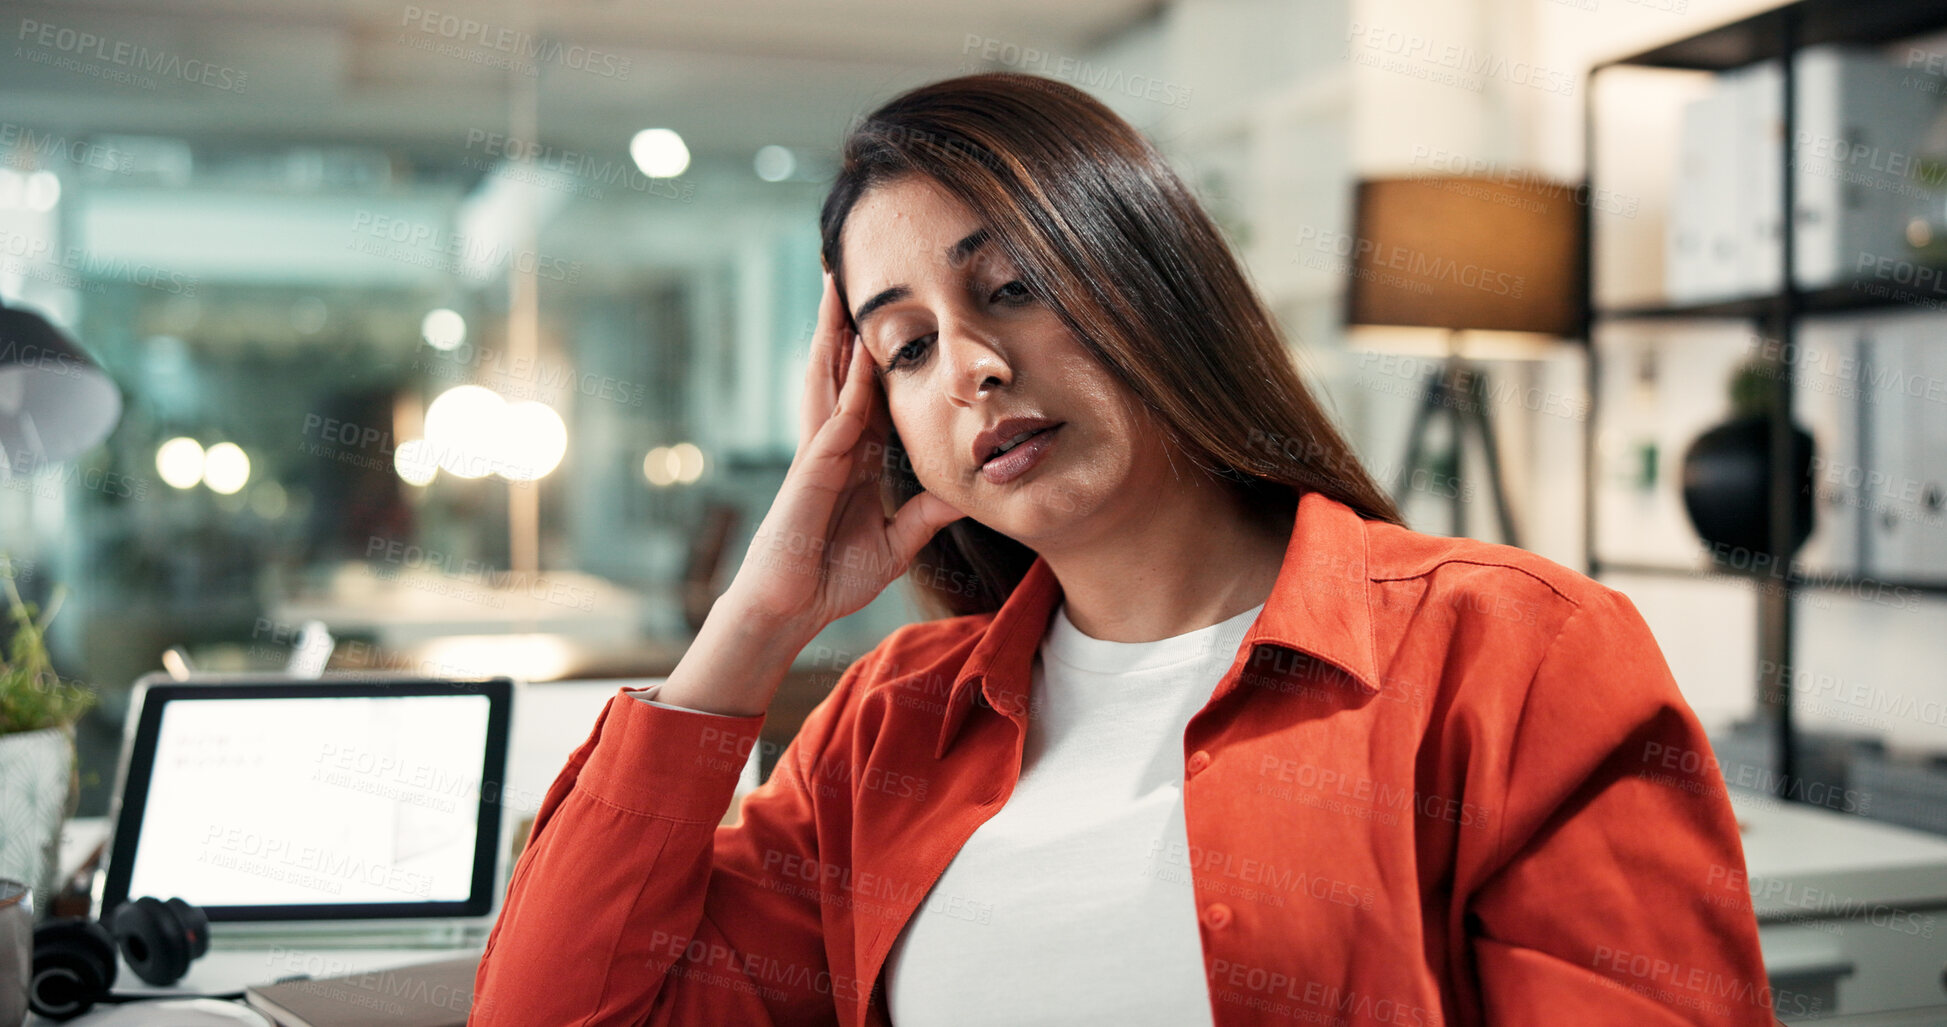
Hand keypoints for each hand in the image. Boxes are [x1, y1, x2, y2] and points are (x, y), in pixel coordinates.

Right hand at [722, 270, 965, 634]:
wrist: (793, 608)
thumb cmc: (832, 577)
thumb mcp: (898, 540)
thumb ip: (927, 514)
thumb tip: (965, 493)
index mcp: (853, 456)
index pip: (869, 391)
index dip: (878, 352)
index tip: (892, 312)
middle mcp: (834, 444)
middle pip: (841, 370)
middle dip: (846, 323)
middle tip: (851, 271)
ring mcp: (819, 452)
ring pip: (828, 379)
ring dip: (835, 333)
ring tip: (837, 286)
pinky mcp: (811, 471)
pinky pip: (836, 419)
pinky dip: (849, 386)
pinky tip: (858, 355)